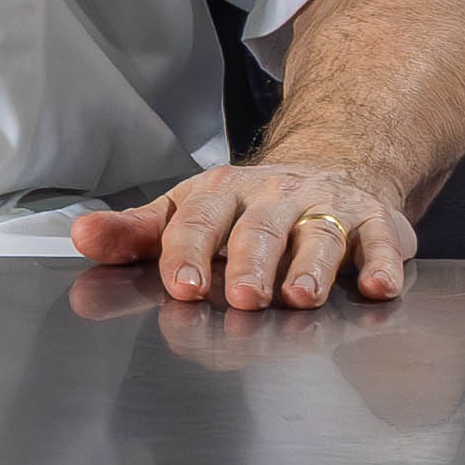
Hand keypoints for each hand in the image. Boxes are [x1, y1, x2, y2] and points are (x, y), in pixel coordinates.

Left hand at [71, 155, 423, 308]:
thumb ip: (136, 234)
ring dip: (311, 268)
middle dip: (251, 264)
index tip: (183, 286)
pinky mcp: (375, 223)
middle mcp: (274, 198)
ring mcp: (326, 209)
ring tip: (301, 298)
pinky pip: (381, 242)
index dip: (190, 253)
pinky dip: (383, 264)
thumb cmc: (248, 207)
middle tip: (245, 298)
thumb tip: (81, 238)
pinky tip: (378, 286)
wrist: (332, 166)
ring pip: (319, 237)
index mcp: (221, 193)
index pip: (198, 219)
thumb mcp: (188, 210)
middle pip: (260, 230)